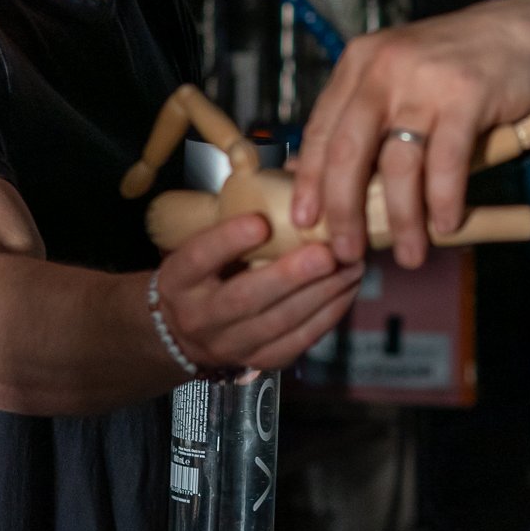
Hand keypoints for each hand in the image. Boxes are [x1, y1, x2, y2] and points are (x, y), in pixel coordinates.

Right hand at [152, 214, 362, 371]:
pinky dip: (327, 316)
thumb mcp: (200, 241)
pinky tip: (347, 290)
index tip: (260, 222)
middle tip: (327, 253)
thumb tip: (293, 170)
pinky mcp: (259, 361)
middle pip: (245, 298)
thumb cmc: (204, 271)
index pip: (198, 258)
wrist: (184, 331)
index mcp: (178, 279)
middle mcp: (199, 316)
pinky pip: (297, 341)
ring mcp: (229, 344)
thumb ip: (237, 211)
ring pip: (278, 323)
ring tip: (351, 267)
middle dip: (290, 276)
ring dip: (321, 294)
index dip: (228, 241)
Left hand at [291, 0, 529, 267]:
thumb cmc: (456, 64)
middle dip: (345, 211)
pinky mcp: (466, 94)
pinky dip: (445, 201)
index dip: (310, 182)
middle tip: (347, 251)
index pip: (321, 130)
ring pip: (399, 165)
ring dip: (403, 219)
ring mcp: (425, 80)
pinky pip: (446, 163)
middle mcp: (385, 67)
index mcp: (360, 63)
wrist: (523, 30)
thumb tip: (320, 177)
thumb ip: (364, 115)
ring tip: (410, 253)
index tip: (305, 222)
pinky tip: (447, 225)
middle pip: (349, 152)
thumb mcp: (399, 75)